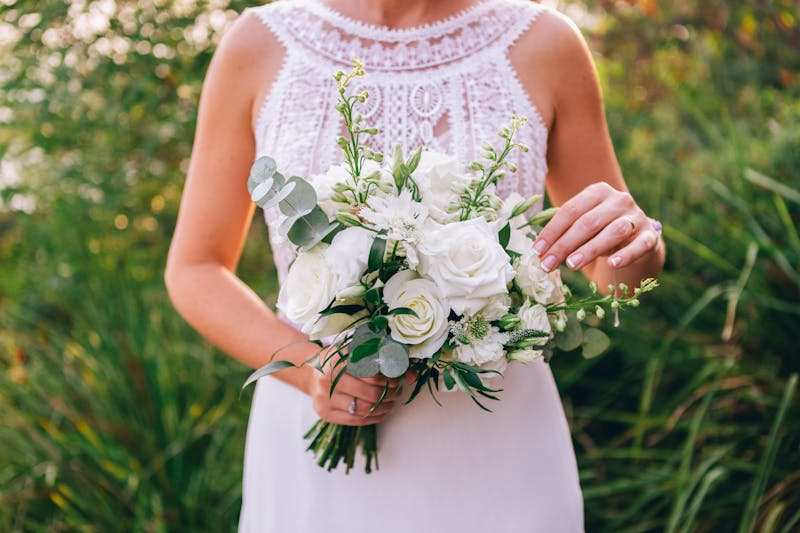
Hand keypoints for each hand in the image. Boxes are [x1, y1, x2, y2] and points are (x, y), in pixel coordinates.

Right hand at [309, 362, 401, 426]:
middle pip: (370, 394)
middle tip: (398, 391)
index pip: (371, 374)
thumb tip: (412, 375)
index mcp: (335, 361)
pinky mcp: (326, 414)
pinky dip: (373, 418)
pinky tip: (381, 412)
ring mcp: (325, 399)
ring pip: (364, 409)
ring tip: (391, 402)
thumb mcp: (356, 353)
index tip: (398, 378)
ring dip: (384, 408)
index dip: (389, 378)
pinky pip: (356, 420)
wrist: (311, 371)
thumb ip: (383, 361)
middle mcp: (327, 381)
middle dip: (389, 394)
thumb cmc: (339, 360)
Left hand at [532, 182, 659, 271]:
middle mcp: (619, 200)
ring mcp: (636, 217)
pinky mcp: (650, 235)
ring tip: (571, 265)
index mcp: (597, 192)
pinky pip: (639, 245)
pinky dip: (626, 255)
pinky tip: (612, 263)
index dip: (552, 231)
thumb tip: (540, 253)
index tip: (537, 251)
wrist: (636, 239)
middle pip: (588, 222)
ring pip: (612, 232)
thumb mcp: (582, 227)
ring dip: (589, 249)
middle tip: (548, 264)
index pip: (570, 210)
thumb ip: (564, 234)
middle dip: (564, 244)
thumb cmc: (601, 232)